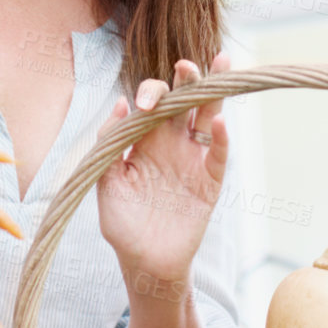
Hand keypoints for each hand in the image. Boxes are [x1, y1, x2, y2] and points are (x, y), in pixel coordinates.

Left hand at [96, 52, 229, 288]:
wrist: (144, 263)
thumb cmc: (122, 223)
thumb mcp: (106, 181)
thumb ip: (109, 144)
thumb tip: (120, 104)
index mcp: (143, 139)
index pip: (151, 103)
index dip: (150, 94)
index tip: (141, 104)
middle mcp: (170, 142)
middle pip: (183, 101)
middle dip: (185, 80)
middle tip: (185, 66)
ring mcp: (192, 159)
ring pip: (207, 116)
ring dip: (212, 93)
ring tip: (220, 64)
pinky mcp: (209, 180)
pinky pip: (218, 154)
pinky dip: (222, 138)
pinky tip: (221, 121)